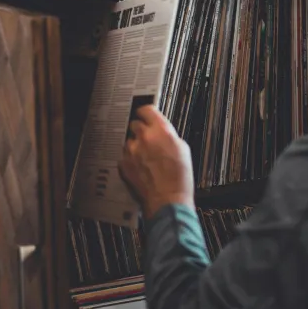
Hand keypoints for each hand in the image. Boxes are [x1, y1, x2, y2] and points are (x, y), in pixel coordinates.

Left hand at [119, 105, 194, 219]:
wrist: (167, 199)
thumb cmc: (179, 178)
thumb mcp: (183, 149)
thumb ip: (169, 135)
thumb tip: (163, 133)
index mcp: (161, 130)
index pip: (147, 110)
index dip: (146, 112)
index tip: (146, 114)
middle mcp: (144, 138)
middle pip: (135, 123)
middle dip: (141, 130)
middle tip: (148, 139)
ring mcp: (132, 151)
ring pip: (129, 141)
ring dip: (136, 146)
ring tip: (146, 158)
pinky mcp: (124, 164)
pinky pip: (124, 156)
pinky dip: (130, 160)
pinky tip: (141, 168)